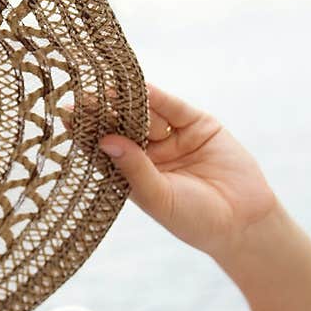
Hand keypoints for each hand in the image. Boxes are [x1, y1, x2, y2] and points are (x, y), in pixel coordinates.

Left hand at [62, 82, 280, 258]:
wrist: (244, 223)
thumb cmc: (194, 220)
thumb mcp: (158, 197)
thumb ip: (134, 169)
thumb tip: (105, 140)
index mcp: (130, 174)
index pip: (103, 148)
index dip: (86, 133)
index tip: (66, 117)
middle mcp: (147, 153)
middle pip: (120, 126)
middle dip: (102, 112)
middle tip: (80, 97)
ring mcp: (171, 137)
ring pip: (144, 113)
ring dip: (125, 100)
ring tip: (103, 88)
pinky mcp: (196, 124)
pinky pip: (172, 107)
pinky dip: (156, 96)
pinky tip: (138, 87)